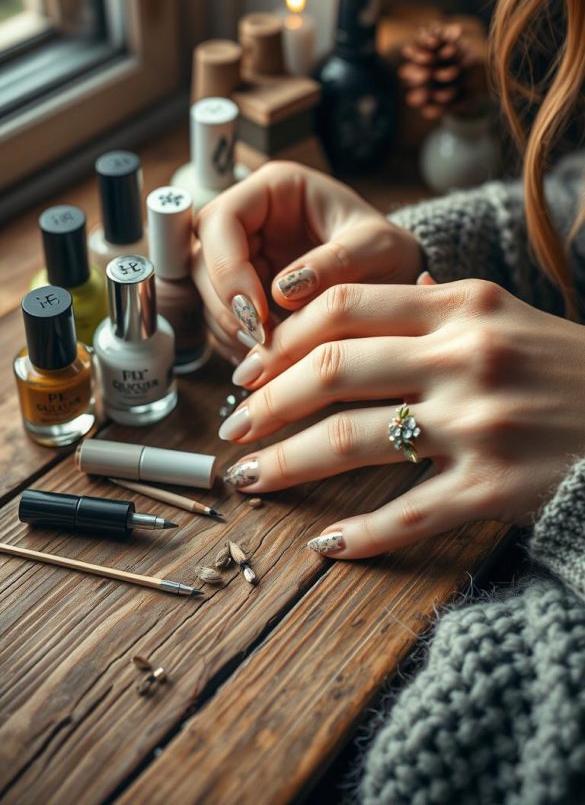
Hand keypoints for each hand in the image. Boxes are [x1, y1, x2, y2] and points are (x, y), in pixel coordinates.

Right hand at [192, 161, 422, 360]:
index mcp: (274, 189)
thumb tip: (283, 289)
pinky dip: (240, 344)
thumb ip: (337, 262)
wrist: (399, 284)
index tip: (255, 310)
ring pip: (208, 295)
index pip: (221, 220)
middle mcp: (250, 221)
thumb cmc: (390, 253)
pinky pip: (224, 320)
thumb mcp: (379, 249)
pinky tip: (270, 359)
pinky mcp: (245, 294)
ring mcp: (244, 258)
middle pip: (203, 260)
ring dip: (231, 330)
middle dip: (226, 306)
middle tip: (261, 341)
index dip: (226, 266)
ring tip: (272, 354)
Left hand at [219, 279, 584, 557]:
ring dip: (287, 464)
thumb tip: (397, 285)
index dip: (280, 339)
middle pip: (332, 371)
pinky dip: (359, 535)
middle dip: (266, 403)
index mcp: (460, 305)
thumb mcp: (510, 314)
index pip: (341, 307)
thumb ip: (444, 301)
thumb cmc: (567, 368)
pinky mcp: (497, 486)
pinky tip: (325, 546)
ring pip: (353, 442)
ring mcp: (479, 422)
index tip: (249, 368)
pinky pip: (409, 514)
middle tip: (232, 426)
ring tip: (251, 479)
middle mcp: (464, 355)